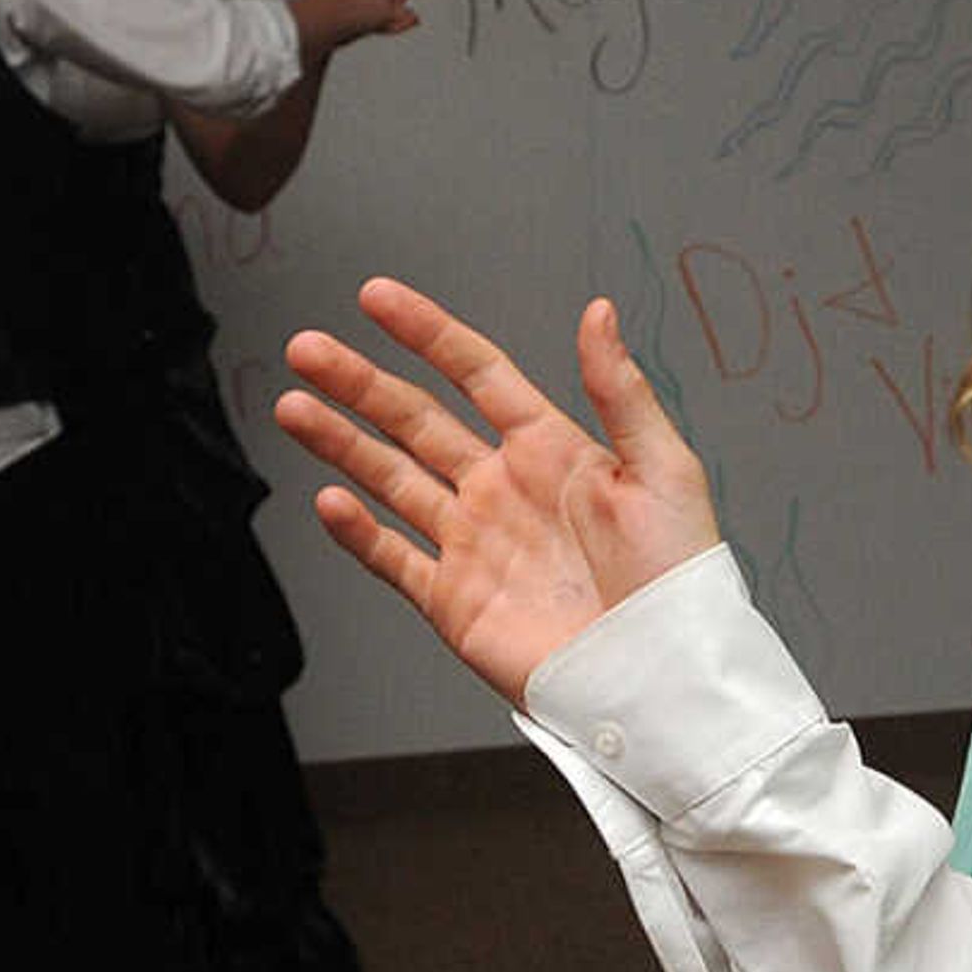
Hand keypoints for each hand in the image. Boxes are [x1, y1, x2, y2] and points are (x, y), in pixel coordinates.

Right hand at [276, 279, 720, 701]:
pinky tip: (328, 498)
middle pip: (416, 420)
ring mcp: (475, 544)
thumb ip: (621, 390)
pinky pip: (394, 558)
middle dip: (359, 382)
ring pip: (391, 479)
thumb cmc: (679, 577)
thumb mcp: (663, 469)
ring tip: (292, 404)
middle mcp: (506, 489)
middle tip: (307, 347)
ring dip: (340, 442)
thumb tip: (599, 312)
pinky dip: (357, 531)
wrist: (660, 674)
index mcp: (554, 450)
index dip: (427, 333)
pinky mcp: (456, 602)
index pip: (477, 374)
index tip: (376, 297)